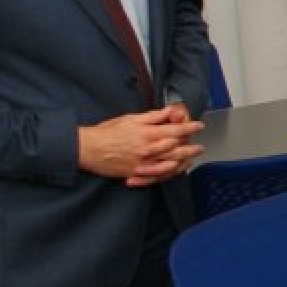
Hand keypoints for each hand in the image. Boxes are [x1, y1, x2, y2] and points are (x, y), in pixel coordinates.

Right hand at [77, 106, 205, 186]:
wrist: (87, 149)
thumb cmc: (108, 132)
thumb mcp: (131, 118)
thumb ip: (153, 116)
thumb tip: (171, 111)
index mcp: (147, 133)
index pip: (175, 129)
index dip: (190, 127)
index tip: (199, 126)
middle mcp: (147, 149)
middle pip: (177, 148)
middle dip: (191, 146)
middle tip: (199, 145)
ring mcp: (143, 163)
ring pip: (171, 163)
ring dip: (185, 160)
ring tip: (192, 157)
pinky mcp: (137, 173)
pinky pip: (158, 175)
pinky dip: (170, 172)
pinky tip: (176, 168)